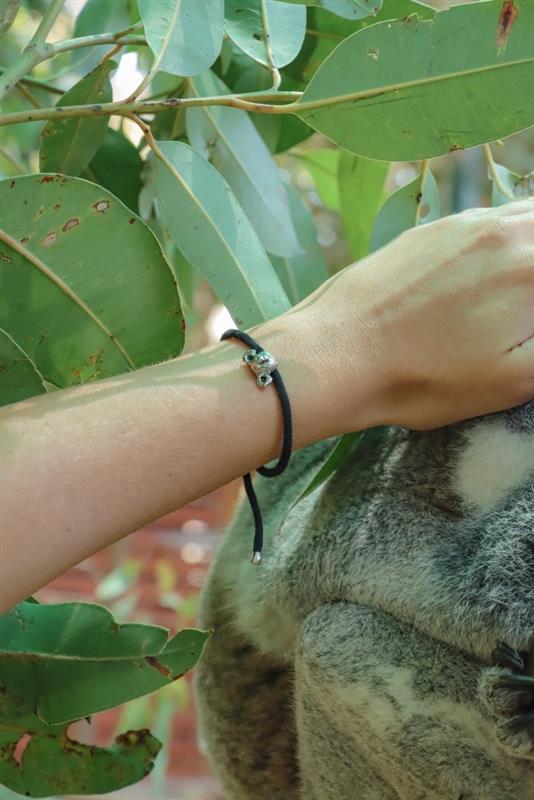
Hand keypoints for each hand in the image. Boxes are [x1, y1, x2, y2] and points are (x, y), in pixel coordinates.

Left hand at [295, 199, 533, 431]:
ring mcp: (464, 225)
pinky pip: (490, 214)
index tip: (533, 324)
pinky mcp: (431, 230)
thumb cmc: (420, 379)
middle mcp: (504, 233)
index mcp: (532, 271)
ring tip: (519, 283)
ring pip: (528, 212)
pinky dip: (513, 227)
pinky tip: (503, 254)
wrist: (334, 353)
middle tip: (526, 311)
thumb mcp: (511, 381)